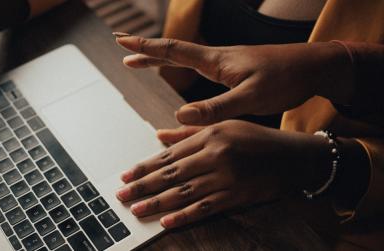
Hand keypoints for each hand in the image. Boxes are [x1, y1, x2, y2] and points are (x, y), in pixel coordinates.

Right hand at [116, 36, 353, 124]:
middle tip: (122, 50)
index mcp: (216, 61)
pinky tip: (181, 73)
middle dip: (146, 50)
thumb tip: (180, 116)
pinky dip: (179, 67)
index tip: (122, 42)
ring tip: (140, 63)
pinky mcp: (234, 71)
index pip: (173, 50)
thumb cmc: (285, 79)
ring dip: (159, 58)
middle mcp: (216, 58)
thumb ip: (216, 108)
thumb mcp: (251, 97)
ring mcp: (225, 63)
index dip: (146, 48)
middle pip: (173, 50)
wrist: (313, 68)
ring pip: (184, 57)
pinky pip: (197, 66)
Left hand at [116, 120, 329, 227]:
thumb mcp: (225, 127)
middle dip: (143, 186)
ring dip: (157, 202)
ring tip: (136, 209)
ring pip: (183, 192)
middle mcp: (216, 154)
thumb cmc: (257, 140)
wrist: (295, 157)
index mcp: (210, 135)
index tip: (126, 176)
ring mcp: (226, 176)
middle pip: (171, 173)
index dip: (145, 166)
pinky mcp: (237, 195)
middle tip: (122, 196)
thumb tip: (158, 136)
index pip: (169, 154)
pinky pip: (205, 207)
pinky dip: (184, 215)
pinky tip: (166, 221)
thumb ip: (189, 134)